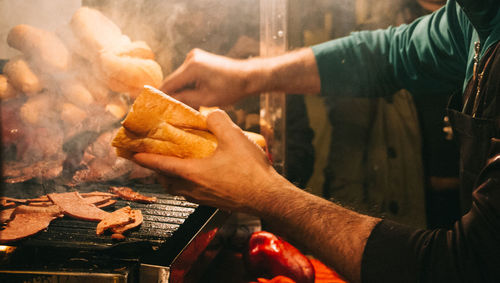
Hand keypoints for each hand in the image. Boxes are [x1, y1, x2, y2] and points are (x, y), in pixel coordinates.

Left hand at [132, 110, 284, 211]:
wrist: (268, 196)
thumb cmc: (251, 172)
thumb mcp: (234, 137)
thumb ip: (218, 120)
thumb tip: (209, 112)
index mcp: (192, 173)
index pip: (160, 165)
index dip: (144, 158)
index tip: (132, 154)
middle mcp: (193, 188)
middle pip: (165, 180)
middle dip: (157, 169)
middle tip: (155, 156)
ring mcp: (202, 198)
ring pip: (178, 189)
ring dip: (171, 177)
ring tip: (176, 164)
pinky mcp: (213, 202)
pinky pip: (191, 193)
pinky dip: (186, 183)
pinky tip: (199, 172)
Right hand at [160, 49, 255, 108]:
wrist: (248, 76)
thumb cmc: (231, 88)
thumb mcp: (207, 99)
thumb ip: (186, 99)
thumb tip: (170, 102)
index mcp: (192, 67)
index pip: (169, 83)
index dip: (162, 96)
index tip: (156, 108)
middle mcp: (191, 58)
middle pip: (174, 80)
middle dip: (174, 95)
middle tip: (172, 111)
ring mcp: (195, 56)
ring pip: (181, 78)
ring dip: (183, 90)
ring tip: (187, 105)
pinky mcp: (199, 58)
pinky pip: (188, 74)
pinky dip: (190, 85)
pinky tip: (195, 96)